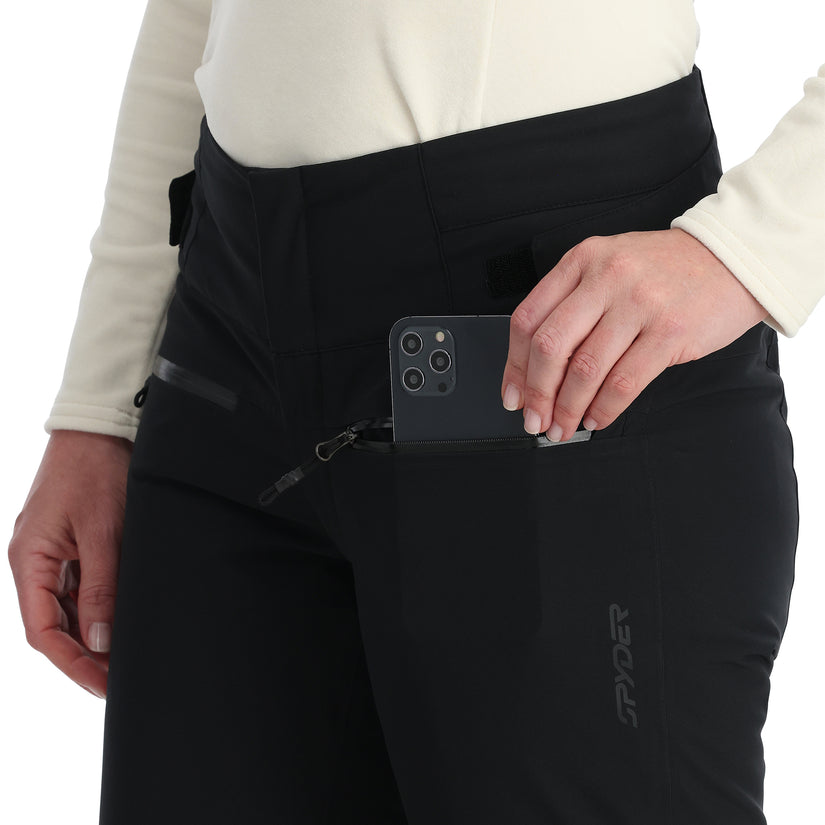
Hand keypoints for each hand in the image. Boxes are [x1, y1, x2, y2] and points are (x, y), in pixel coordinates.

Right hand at [8, 430, 133, 698]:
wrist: (100, 427)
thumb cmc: (95, 471)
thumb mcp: (102, 532)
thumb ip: (101, 587)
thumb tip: (97, 641)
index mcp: (29, 561)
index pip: (43, 631)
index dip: (72, 664)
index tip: (103, 685)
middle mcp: (34, 561)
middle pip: (53, 625)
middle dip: (84, 656)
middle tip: (119, 679)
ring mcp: (52, 553)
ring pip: (66, 609)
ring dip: (91, 635)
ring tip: (123, 658)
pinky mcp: (70, 543)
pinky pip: (78, 587)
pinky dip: (97, 608)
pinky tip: (118, 621)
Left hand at [500, 227, 768, 440]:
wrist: (731, 259)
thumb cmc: (663, 270)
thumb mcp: (608, 267)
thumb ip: (571, 305)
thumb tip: (534, 369)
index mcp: (582, 261)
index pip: (529, 319)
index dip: (514, 366)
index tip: (513, 395)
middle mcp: (606, 278)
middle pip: (550, 346)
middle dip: (537, 393)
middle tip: (534, 419)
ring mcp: (639, 303)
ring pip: (585, 369)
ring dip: (568, 408)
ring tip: (563, 426)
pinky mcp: (670, 331)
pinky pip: (624, 382)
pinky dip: (604, 409)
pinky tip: (597, 419)